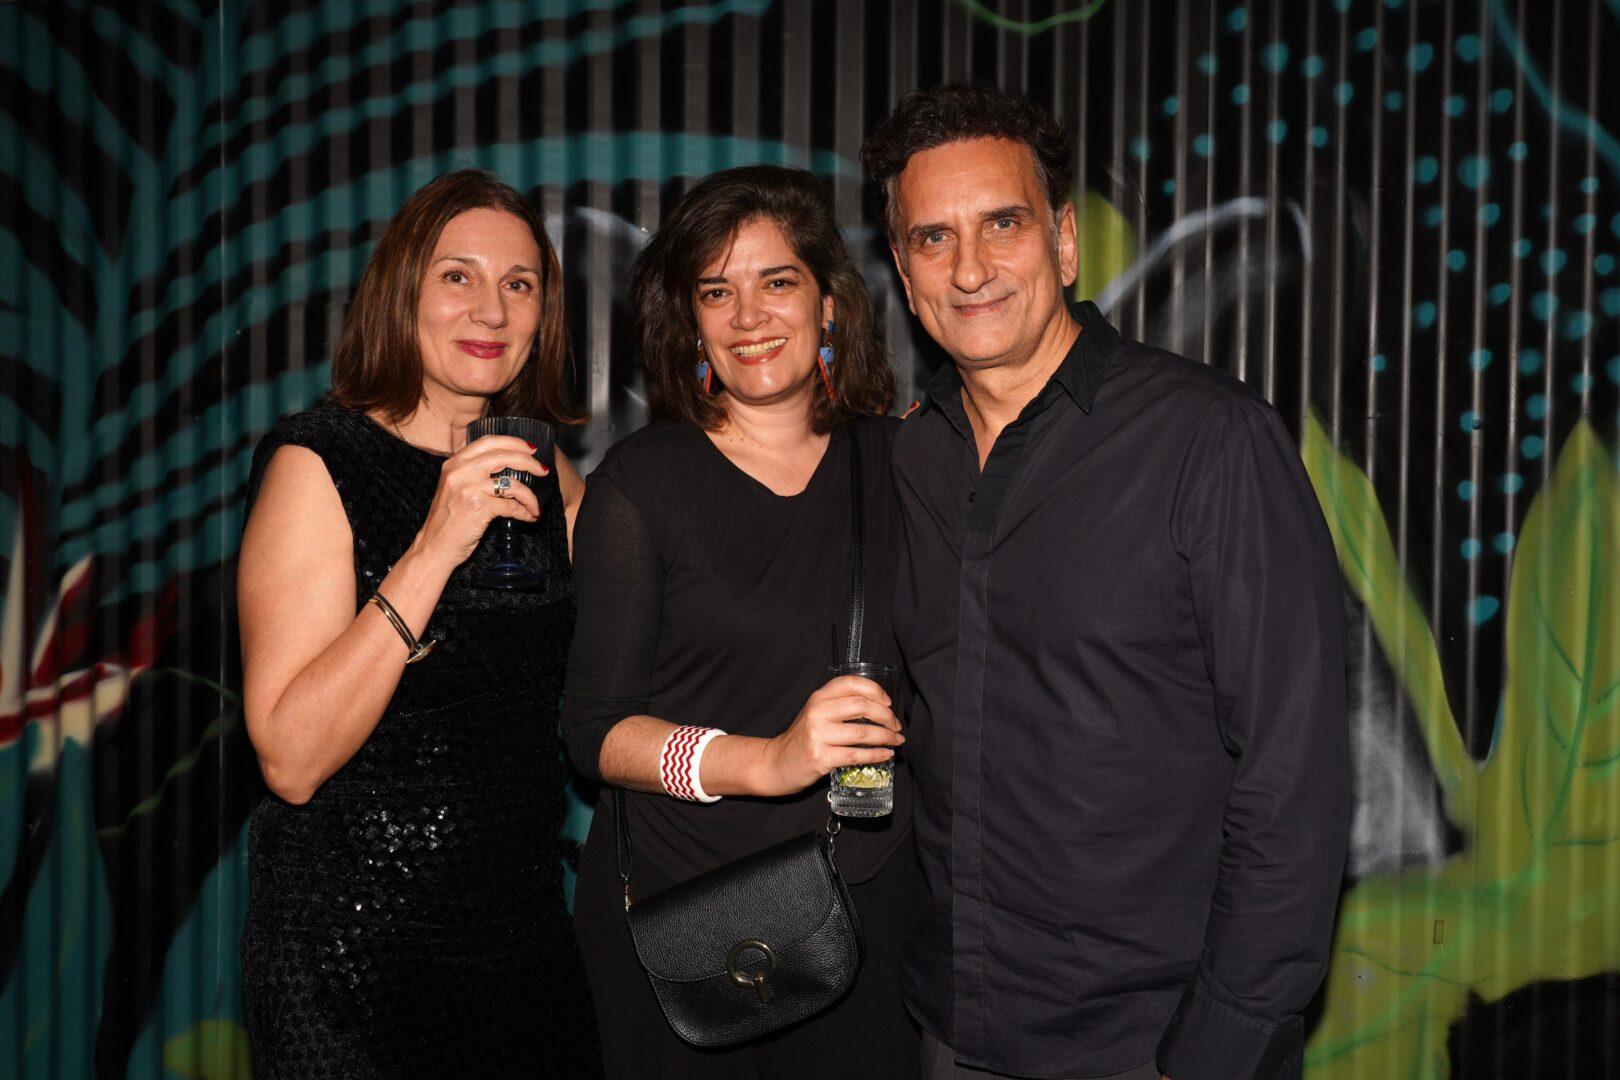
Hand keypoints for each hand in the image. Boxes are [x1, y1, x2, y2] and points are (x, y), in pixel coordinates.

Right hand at [413, 435, 547, 568]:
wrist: (434, 545)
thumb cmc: (448, 519)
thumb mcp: (453, 486)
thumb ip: (471, 472)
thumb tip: (505, 463)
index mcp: (455, 462)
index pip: (489, 441)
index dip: (513, 442)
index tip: (530, 448)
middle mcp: (461, 471)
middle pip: (504, 456)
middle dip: (529, 462)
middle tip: (543, 470)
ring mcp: (470, 489)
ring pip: (512, 484)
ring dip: (530, 496)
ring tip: (535, 505)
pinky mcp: (479, 508)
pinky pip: (511, 506)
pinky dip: (524, 512)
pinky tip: (528, 517)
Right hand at [760, 676, 902, 793]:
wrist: (777, 762)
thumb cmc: (803, 738)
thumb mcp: (816, 713)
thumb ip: (840, 705)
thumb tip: (880, 707)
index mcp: (818, 697)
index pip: (851, 683)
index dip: (875, 690)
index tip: (888, 702)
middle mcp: (818, 712)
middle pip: (862, 706)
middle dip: (886, 716)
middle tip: (896, 726)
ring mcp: (818, 735)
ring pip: (863, 732)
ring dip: (886, 737)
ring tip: (896, 740)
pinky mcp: (821, 757)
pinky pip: (857, 755)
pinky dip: (876, 755)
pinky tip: (885, 754)